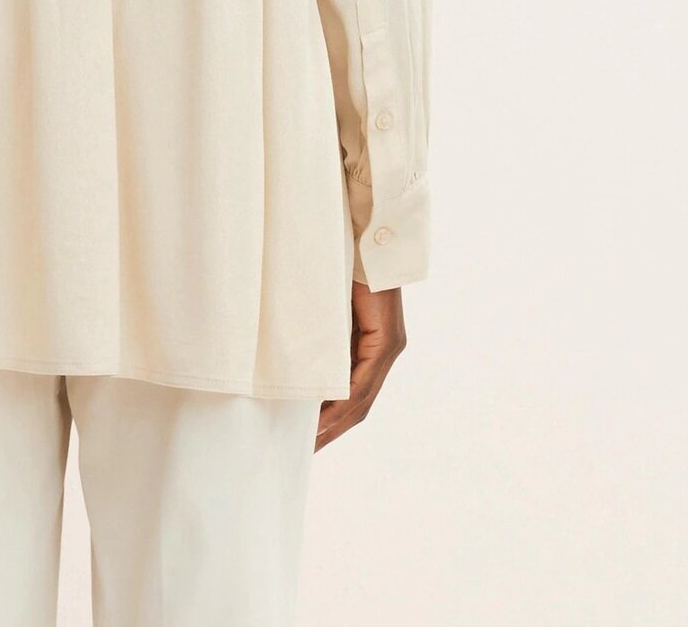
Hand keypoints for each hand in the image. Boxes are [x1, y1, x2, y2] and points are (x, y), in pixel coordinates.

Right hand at [314, 280, 406, 450]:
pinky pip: (364, 381)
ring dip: (336, 422)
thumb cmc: (343, 266)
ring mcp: (389, 346)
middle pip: (359, 403)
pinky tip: (325, 417)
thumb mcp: (328, 311)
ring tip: (311, 441)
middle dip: (332, 429)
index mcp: (372, 344)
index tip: (310, 436)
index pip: (354, 393)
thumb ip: (323, 339)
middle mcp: (386, 350)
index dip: (333, 418)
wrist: (367, 238)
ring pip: (362, 397)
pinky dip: (343, 402)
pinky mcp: (388, 340)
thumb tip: (298, 363)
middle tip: (308, 450)